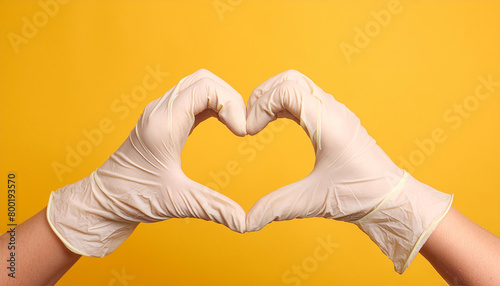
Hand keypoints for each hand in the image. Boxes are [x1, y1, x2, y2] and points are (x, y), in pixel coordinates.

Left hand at [47, 69, 246, 256]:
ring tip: (236, 125)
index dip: (231, 104)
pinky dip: (212, 106)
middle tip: (243, 126)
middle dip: (230, 98)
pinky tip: (223, 124)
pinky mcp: (163, 121)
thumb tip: (245, 222)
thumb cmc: (131, 198)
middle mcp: (160, 110)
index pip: (206, 87)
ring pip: (198, 86)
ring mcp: (160, 113)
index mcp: (163, 123)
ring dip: (222, 100)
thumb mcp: (177, 202)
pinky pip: (192, 100)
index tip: (242, 132)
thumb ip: (214, 209)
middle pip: (204, 80)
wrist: (103, 201)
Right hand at [245, 70, 452, 272]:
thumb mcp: (314, 201)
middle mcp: (333, 111)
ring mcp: (335, 113)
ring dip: (273, 97)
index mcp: (329, 123)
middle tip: (249, 120)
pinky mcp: (335, 121)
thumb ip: (277, 207)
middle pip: (290, 79)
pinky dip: (284, 104)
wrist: (391, 199)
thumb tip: (246, 221)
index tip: (250, 131)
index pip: (287, 90)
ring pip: (298, 85)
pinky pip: (305, 99)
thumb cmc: (362, 196)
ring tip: (257, 121)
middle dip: (263, 94)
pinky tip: (274, 123)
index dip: (262, 105)